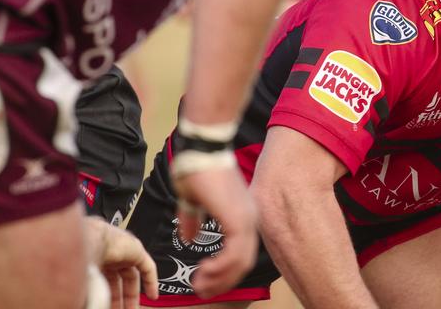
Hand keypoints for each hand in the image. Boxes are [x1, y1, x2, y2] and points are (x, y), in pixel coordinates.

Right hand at [85, 217, 157, 308]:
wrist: (85, 243)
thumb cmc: (77, 262)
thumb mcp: (84, 286)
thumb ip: (93, 298)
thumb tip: (95, 306)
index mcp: (91, 260)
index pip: (102, 281)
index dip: (107, 296)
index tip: (107, 306)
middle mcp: (106, 254)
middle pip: (116, 281)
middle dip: (119, 299)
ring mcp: (121, 250)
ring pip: (130, 276)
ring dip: (132, 295)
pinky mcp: (136, 249)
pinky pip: (147, 267)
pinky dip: (150, 281)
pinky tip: (153, 296)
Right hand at [174, 165, 257, 298]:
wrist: (201, 148)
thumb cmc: (196, 168)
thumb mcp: (192, 200)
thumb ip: (193, 219)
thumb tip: (189, 237)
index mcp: (242, 215)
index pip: (240, 252)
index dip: (223, 270)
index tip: (204, 280)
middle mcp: (250, 219)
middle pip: (243, 263)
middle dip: (221, 281)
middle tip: (201, 291)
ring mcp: (246, 219)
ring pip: (240, 263)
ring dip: (219, 278)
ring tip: (199, 285)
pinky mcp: (238, 220)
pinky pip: (233, 255)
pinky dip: (219, 268)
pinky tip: (203, 271)